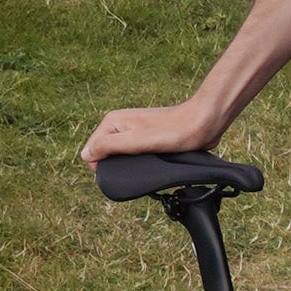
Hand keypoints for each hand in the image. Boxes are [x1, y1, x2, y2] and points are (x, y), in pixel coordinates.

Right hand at [82, 100, 222, 162]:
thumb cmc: (175, 130)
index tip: (123, 169)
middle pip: (104, 154)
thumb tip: (86, 156)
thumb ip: (109, 146)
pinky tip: (150, 165)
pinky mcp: (147, 140)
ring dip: (129, 166)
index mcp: (112, 121)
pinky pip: (134, 156)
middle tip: (138, 167)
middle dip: (116, 166)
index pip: (91, 150)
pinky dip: (139, 163)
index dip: (102, 165)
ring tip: (146, 165)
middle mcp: (120, 125)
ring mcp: (133, 132)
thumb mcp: (137, 140)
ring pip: (120, 157)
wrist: (204, 123)